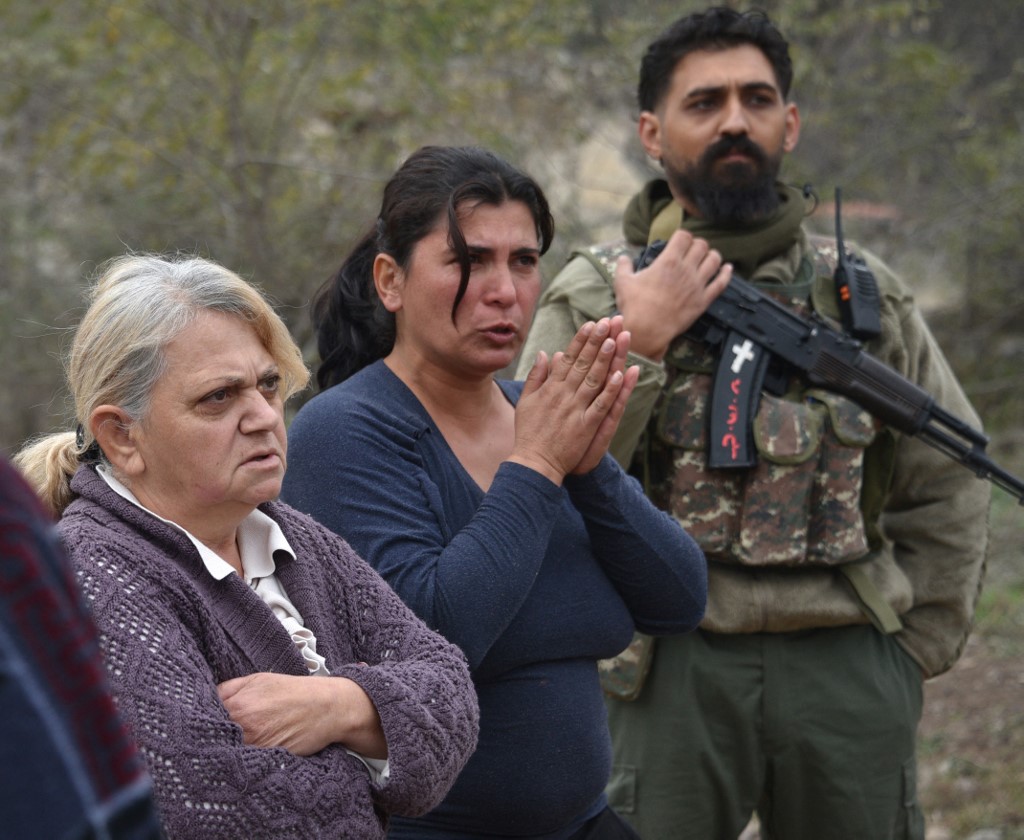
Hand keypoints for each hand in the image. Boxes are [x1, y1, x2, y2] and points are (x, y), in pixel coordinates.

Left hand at [217, 672, 386, 757]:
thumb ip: (228, 689)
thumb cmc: (293, 691)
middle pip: (211, 739)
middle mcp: (243, 728)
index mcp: (238, 705)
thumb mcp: (258, 679)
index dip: (200, 720)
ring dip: (222, 750)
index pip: (203, 718)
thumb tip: (205, 698)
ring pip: (225, 753)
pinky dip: (239, 760)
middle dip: (209, 737)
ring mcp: (255, 747)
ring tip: (224, 746)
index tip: (200, 723)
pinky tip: (241, 754)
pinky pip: (243, 763)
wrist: (327, 707)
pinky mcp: (266, 760)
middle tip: (208, 737)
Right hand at [511, 316, 637, 481]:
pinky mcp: (585, 426)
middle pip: (582, 364)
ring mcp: (575, 410)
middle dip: (596, 342)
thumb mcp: (526, 401)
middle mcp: (563, 395)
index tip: (591, 324)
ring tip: (614, 340)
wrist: (533, 462)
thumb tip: (544, 353)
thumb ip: (536, 376)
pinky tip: (619, 375)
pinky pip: (600, 405)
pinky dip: (609, 390)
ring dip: (604, 359)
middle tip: (608, 322)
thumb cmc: (528, 432)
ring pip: (593, 380)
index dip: (580, 340)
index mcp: (550, 388)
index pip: (567, 358)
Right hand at [613, 230, 731, 360]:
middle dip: (697, 245)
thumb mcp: (622, 282)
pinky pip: (721, 283)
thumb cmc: (634, 306)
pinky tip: (727, 268)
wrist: (647, 330)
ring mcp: (697, 285)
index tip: (678, 241)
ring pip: (714, 260)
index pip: (684, 236)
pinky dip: (726, 273)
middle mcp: (686, 269)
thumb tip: (623, 257)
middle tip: (691, 251)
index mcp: (668, 261)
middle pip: (701, 245)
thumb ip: (623, 266)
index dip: (682, 236)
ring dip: (711, 256)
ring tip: (707, 258)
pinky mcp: (703, 300)